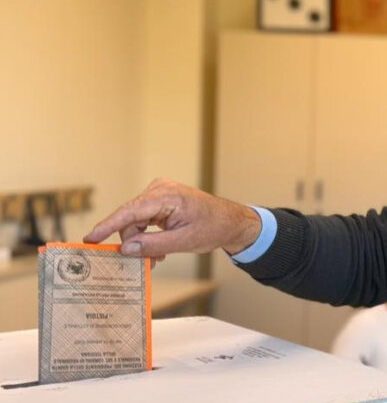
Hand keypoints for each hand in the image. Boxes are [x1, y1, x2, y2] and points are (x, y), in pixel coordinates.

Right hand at [83, 178, 261, 257]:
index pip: (130, 211)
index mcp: (167, 195)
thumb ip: (153, 245)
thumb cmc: (213, 228)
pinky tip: (158, 250)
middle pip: (130, 220)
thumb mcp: (183, 241)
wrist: (230, 221)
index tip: (90, 239)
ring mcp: (159, 194)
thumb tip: (126, 249)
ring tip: (156, 259)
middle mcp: (159, 190)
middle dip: (134, 243)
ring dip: (142, 242)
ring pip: (135, 223)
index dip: (108, 226)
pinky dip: (147, 236)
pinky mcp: (159, 201)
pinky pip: (143, 220)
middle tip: (146, 263)